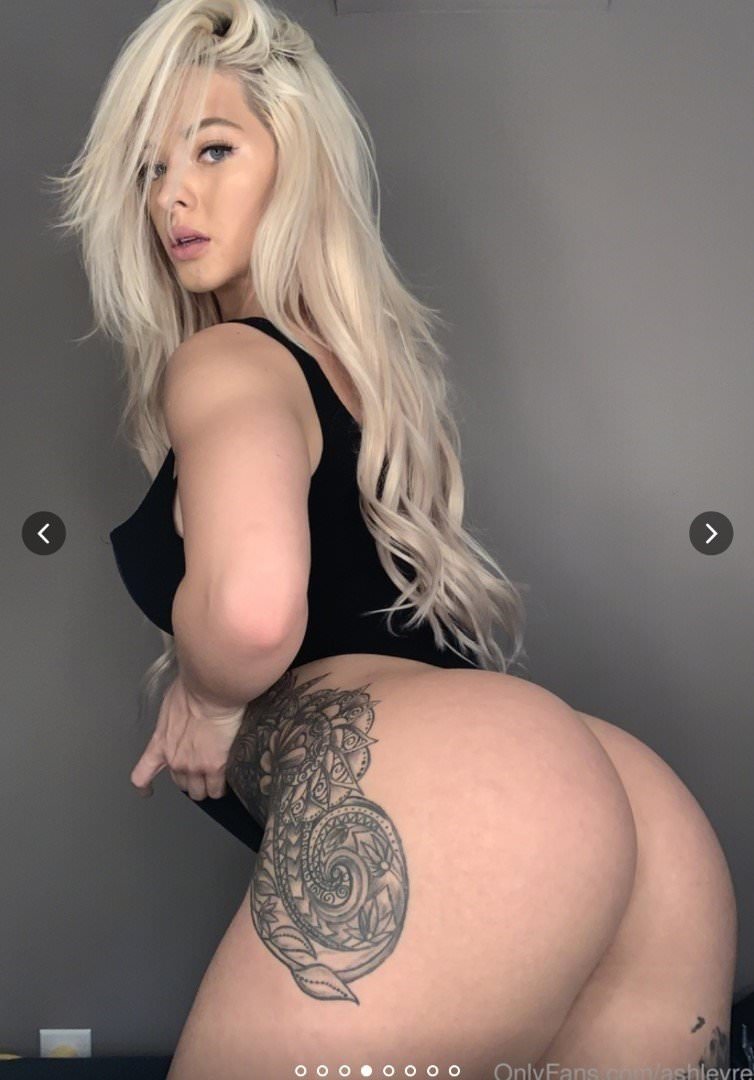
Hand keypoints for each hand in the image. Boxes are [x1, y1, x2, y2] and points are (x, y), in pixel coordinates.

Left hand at [130, 673, 247, 800]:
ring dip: (208, 787)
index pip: (142, 774)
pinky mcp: (216, 767)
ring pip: (200, 792)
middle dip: (191, 779)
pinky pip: (217, 789)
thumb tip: (183, 715)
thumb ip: (175, 718)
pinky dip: (222, 788)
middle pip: (180, 785)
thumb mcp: (173, 703)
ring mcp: (195, 766)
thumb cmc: (194, 687)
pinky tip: (228, 783)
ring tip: (219, 777)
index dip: (144, 786)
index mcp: (161, 743)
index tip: (147, 791)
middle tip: (202, 769)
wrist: (211, 690)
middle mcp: (175, 760)